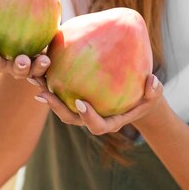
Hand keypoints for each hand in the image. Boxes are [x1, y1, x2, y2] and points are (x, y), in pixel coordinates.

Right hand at [0, 0, 49, 85]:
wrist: (34, 30)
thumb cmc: (5, 17)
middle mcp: (0, 63)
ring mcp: (18, 67)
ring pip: (17, 71)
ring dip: (20, 67)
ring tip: (23, 60)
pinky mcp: (36, 67)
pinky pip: (38, 70)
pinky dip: (41, 66)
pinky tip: (46, 59)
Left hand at [35, 74, 163, 134]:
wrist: (137, 96)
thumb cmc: (146, 95)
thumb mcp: (154, 94)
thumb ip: (154, 90)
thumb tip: (152, 81)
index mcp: (109, 121)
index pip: (96, 125)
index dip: (87, 117)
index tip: (80, 103)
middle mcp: (91, 117)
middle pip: (70, 117)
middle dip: (55, 107)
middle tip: (44, 93)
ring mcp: (82, 109)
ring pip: (60, 104)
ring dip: (46, 93)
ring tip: (34, 78)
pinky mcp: (76, 97)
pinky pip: (62, 90)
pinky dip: (51, 80)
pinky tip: (43, 63)